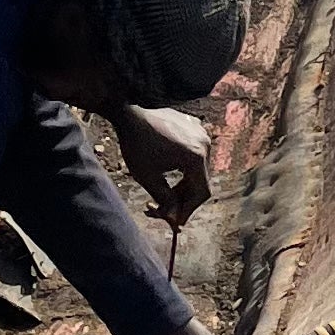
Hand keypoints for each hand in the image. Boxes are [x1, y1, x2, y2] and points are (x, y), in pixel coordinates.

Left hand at [112, 103, 213, 220]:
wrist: (129, 113)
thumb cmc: (136, 144)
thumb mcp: (148, 177)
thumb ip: (165, 200)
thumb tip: (175, 219)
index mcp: (196, 156)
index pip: (202, 192)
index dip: (189, 209)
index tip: (175, 221)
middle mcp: (204, 144)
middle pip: (201, 181)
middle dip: (183, 199)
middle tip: (165, 209)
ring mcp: (201, 133)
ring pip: (198, 169)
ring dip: (184, 185)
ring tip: (165, 194)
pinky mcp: (194, 128)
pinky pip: (195, 155)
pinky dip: (184, 169)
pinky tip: (168, 174)